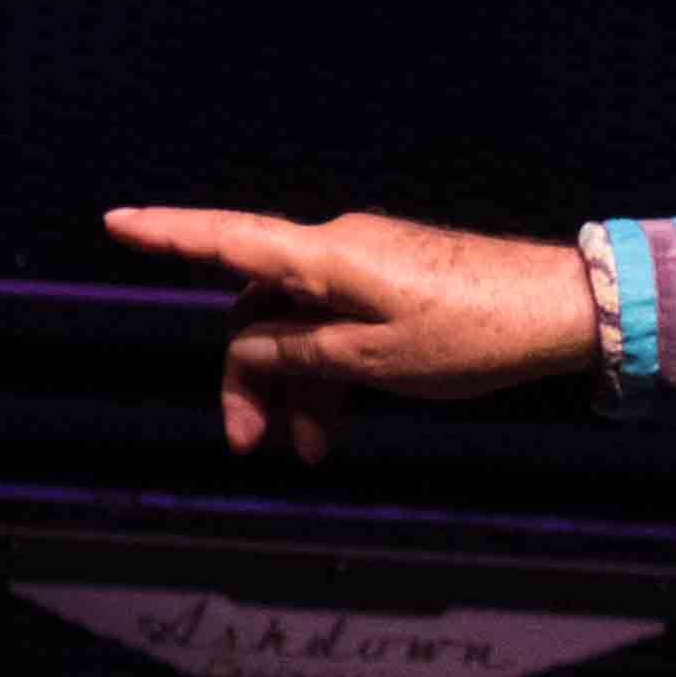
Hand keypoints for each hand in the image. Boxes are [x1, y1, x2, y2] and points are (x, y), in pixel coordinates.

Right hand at [96, 207, 601, 462]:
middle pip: (263, 309)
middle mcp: (338, 252)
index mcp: (324, 258)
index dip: (168, 235)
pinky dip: (333, 373)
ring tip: (308, 454)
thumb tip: (250, 348)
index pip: (227, 240)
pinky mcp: (397, 287)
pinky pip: (342, 328)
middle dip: (251, 377)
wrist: (561, 311)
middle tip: (248, 445)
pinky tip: (337, 428)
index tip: (115, 222)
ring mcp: (368, 269)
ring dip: (297, 390)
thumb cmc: (471, 333)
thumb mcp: (372, 359)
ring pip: (304, 328)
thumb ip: (299, 353)